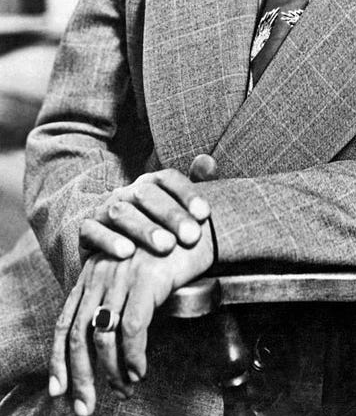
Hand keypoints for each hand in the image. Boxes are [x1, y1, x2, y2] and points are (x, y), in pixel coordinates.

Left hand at [50, 220, 214, 415]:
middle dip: (81, 376)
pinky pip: (132, 329)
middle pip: (79, 334)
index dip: (59, 358)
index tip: (60, 388)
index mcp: (93, 272)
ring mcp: (123, 275)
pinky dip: (134, 356)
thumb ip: (113, 298)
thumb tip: (103, 347)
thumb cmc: (167, 254)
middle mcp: (101, 272)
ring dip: (112, 372)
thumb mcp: (131, 273)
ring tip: (125, 388)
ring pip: (104, 336)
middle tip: (86, 405)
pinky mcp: (147, 278)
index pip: (66, 320)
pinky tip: (140, 369)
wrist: (197, 227)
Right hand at [79, 155, 217, 259]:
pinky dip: (109, 240)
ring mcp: (104, 210)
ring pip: (121, 212)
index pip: (168, 178)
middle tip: (191, 236)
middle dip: (171, 215)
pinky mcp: (86, 231)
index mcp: (150, 184)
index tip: (205, 214)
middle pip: (147, 195)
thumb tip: (208, 162)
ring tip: (166, 246)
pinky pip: (92, 231)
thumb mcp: (176, 209)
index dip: (187, 193)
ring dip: (145, 229)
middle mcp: (126, 192)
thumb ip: (195, 185)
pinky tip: (127, 253)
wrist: (111, 251)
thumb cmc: (154, 229)